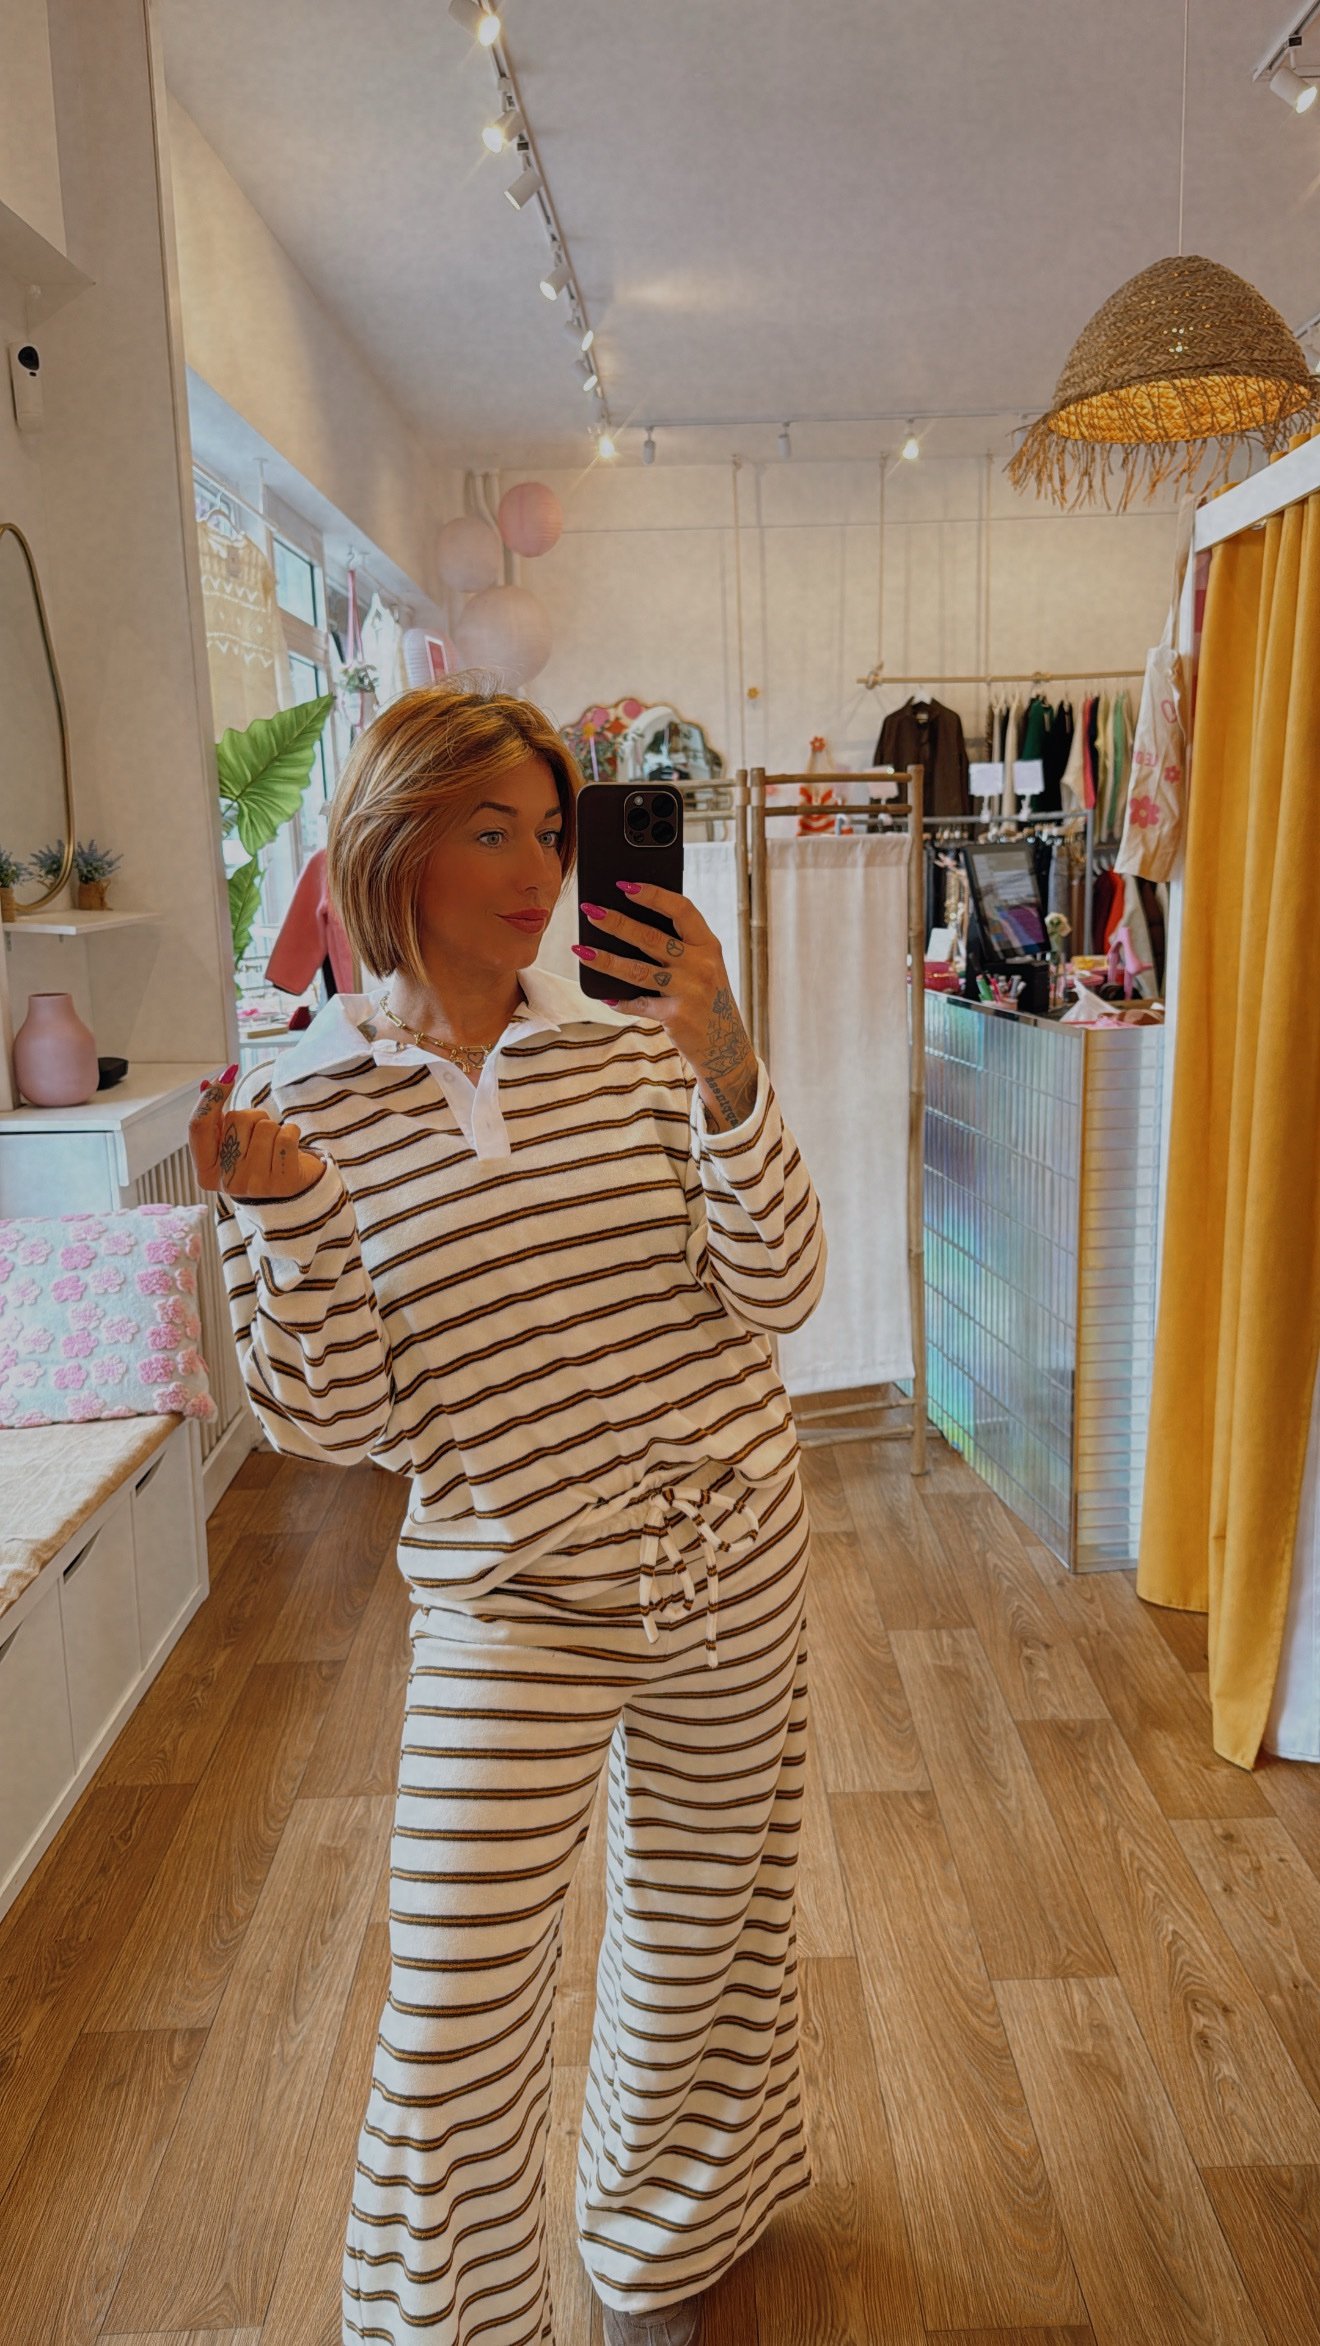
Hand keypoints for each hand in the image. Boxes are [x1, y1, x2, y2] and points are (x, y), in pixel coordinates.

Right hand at [189, 1068, 322, 1199]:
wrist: (292, 1189)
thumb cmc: (255, 1159)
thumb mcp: (228, 1143)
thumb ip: (213, 1117)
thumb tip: (207, 1084)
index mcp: (206, 1172)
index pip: (198, 1125)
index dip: (212, 1095)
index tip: (228, 1074)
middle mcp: (228, 1183)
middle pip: (235, 1119)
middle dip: (251, 1116)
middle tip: (258, 1134)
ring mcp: (256, 1185)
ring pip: (264, 1126)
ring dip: (273, 1127)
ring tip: (273, 1145)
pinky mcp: (284, 1183)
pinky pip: (287, 1135)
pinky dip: (292, 1132)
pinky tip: (290, 1147)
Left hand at [572, 883, 759, 1131]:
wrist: (727, 1047)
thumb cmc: (708, 1000)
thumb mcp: (704, 967)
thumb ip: (680, 947)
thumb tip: (629, 925)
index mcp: (709, 945)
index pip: (681, 909)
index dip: (653, 894)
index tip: (625, 885)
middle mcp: (701, 965)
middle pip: (651, 937)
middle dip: (616, 921)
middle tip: (589, 910)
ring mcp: (688, 991)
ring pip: (637, 969)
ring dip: (604, 959)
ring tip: (580, 949)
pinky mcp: (675, 1015)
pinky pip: (638, 1003)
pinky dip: (620, 1001)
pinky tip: (604, 996)